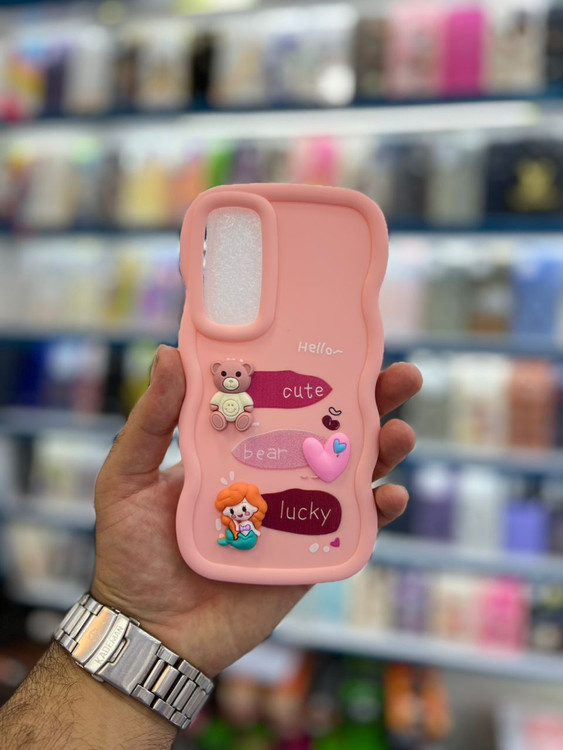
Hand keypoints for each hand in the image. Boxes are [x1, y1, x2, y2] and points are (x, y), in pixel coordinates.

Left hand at [92, 346, 420, 677]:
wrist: (151, 630)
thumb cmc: (132, 551)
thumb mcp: (128, 478)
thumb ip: (151, 421)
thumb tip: (170, 353)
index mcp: (238, 446)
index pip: (285, 398)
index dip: (317, 371)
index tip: (345, 342)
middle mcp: (274, 471)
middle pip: (331, 428)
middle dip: (372, 400)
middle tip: (400, 376)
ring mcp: (296, 512)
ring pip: (353, 472)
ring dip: (386, 449)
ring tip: (401, 433)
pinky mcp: (310, 553)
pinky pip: (355, 528)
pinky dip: (380, 511)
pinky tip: (392, 496)